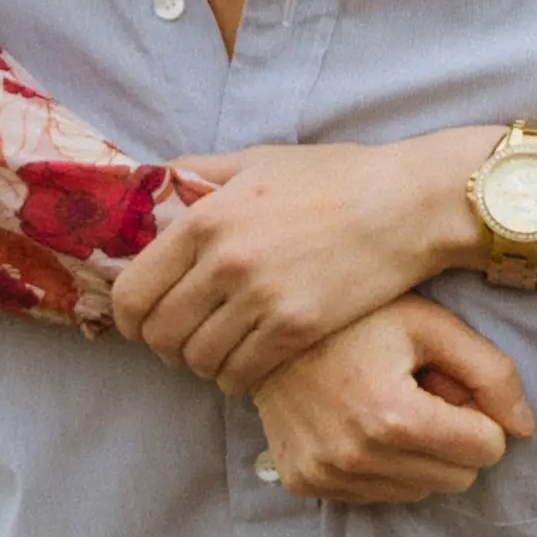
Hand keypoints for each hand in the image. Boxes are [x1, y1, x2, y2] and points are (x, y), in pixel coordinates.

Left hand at [124, 135, 476, 393]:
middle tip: (183, 337)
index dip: (131, 316)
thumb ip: (197, 173)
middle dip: (164, 343)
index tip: (145, 319)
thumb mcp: (256, 160)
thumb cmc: (334, 177)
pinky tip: (248, 361)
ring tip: (219, 348)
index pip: (134, 293)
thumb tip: (150, 189)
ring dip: (201, 361)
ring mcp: (261, 300)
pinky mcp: (297, 330)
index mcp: (205, 220)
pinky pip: (240, 375)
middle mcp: (225, 263)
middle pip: (159, 335)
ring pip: (198, 361)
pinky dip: (235, 376)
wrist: (405, 205)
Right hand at [247, 296, 526, 505]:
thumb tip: (527, 429)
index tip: (451, 385)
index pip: (487, 449)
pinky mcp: (305, 481)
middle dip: (452, 438)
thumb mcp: (432, 326)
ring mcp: (326, 474)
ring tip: (385, 404)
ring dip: (418, 456)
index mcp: (394, 417)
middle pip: (458, 477)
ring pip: (420, 492)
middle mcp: (357, 456)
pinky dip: (381, 466)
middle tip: (418, 392)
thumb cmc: (356, 316)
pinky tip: (358, 421)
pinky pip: (376, 495)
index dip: (479, 415)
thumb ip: (491, 373)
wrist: (266, 323)